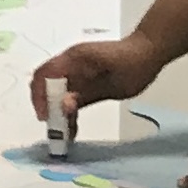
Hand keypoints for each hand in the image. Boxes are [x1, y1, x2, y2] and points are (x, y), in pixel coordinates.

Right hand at [30, 34, 162, 121]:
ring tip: (64, 133)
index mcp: (73, 59)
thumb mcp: (111, 82)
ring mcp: (76, 73)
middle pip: (45, 86)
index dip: (39, 96)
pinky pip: (69, 98)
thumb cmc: (132, 63)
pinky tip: (72, 127)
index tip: (46, 116)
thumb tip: (64, 106)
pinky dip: (68, 113)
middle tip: (55, 128)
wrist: (148, 54)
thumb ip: (86, 94)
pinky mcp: (84, 84)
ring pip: (56, 95)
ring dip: (57, 113)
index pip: (43, 75)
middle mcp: (70, 65)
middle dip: (46, 108)